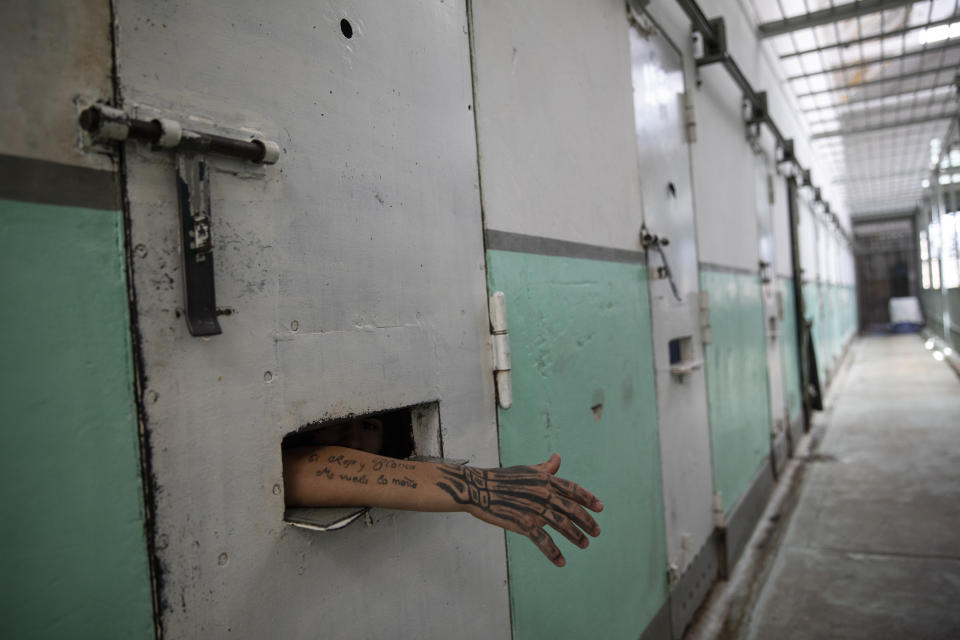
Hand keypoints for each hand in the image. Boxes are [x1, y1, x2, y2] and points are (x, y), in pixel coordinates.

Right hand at [434, 454, 602, 566]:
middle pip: (572, 509)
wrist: (478, 489)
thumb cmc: (501, 478)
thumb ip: (545, 468)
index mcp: (545, 479)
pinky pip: (543, 541)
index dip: (588, 499)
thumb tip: (557, 458)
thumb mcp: (526, 470)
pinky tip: (561, 561)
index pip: (573, 489)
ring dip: (575, 537)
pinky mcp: (524, 523)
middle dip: (587, 521)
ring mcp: (535, 509)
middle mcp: (543, 493)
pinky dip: (554, 552)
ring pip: (562, 525)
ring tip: (584, 544)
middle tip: (597, 532)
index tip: (600, 508)